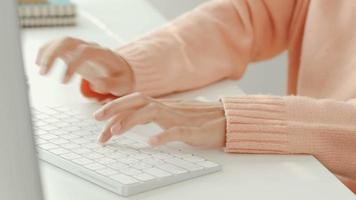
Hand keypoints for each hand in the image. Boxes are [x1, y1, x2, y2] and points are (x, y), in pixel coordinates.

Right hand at [36, 37, 134, 95]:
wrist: (121, 70)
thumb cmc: (121, 78)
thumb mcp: (122, 84)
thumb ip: (110, 84)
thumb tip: (95, 84)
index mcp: (103, 53)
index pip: (84, 52)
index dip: (72, 64)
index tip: (63, 82)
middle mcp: (90, 47)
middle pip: (68, 40)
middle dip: (53, 54)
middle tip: (44, 73)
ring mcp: (81, 47)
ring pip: (61, 41)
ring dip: (47, 53)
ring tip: (41, 71)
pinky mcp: (74, 51)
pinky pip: (58, 46)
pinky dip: (46, 51)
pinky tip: (39, 64)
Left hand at [94, 93, 226, 147]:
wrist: (228, 119)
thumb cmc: (201, 119)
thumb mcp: (175, 116)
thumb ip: (157, 115)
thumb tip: (137, 117)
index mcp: (164, 106)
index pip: (135, 102)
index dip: (115, 108)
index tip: (99, 119)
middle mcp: (169, 108)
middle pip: (138, 101)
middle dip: (115, 108)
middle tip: (96, 120)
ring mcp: (181, 117)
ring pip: (152, 113)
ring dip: (132, 120)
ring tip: (115, 131)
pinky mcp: (194, 129)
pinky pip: (177, 131)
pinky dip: (163, 136)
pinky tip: (151, 143)